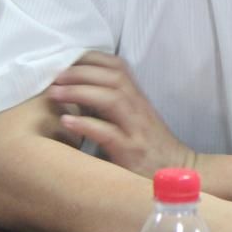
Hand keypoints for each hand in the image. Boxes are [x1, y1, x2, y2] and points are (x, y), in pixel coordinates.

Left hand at [47, 52, 192, 177]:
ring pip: (112, 99)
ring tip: (54, 93)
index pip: (117, 66)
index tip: (65, 60)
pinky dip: (86, 124)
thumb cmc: (148, 147)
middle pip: (113, 77)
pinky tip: (66, 121)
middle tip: (53, 76)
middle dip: (80, 72)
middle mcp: (138, 108)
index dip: (90, 59)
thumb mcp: (133, 120)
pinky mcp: (132, 152)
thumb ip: (111, 105)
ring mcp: (136, 130)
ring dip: (80, 92)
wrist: (177, 172)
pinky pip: (108, 133)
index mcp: (137, 98)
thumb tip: (75, 93)